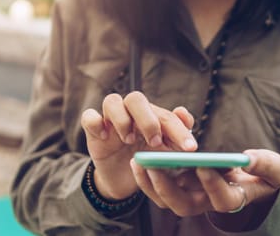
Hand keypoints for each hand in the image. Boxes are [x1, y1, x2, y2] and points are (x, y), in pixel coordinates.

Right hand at [81, 91, 197, 199]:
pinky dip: (96, 123)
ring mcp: (110, 119)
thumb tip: (186, 117)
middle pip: (136, 99)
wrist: (123, 179)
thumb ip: (176, 138)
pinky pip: (89, 116)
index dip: (179, 130)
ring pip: (112, 101)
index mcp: (152, 116)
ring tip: (129, 140)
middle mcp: (131, 112)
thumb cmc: (146, 160)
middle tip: (155, 142)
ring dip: (122, 120)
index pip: (166, 115)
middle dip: (148, 120)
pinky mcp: (93, 129)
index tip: (190, 148)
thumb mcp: (164, 154)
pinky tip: (105, 137)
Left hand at [130, 149, 279, 220]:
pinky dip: (148, 174)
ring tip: (140, 159)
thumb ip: (265, 164)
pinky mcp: (180, 186)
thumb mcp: (274, 168)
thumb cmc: (263, 174)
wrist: (250, 178)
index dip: (212, 184)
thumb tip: (249, 157)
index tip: (204, 164)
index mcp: (232, 199)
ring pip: (166, 199)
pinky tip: (140, 156)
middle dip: (167, 187)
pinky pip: (159, 186)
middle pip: (184, 205)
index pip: (221, 199)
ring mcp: (191, 195)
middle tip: (155, 164)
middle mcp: (207, 202)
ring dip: (151, 181)